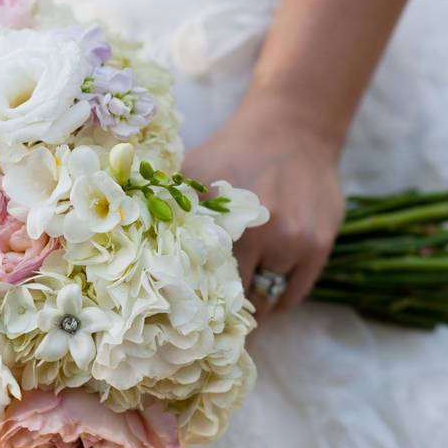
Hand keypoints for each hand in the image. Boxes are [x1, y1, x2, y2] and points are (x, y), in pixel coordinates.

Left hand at [184, 90, 345, 319]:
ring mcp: (296, 242)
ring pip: (265, 298)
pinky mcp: (319, 245)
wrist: (293, 127)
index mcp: (226, 221)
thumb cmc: (234, 150)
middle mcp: (265, 235)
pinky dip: (276, 303)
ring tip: (232, 314)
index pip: (204, 282)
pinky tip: (261, 303)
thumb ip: (165, 203)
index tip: (181, 314)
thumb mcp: (194, 170)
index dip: (191, 300)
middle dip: (219, 309)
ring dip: (249, 309)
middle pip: (236, 295)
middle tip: (204, 321)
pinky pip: (293, 294)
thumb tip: (128, 236)